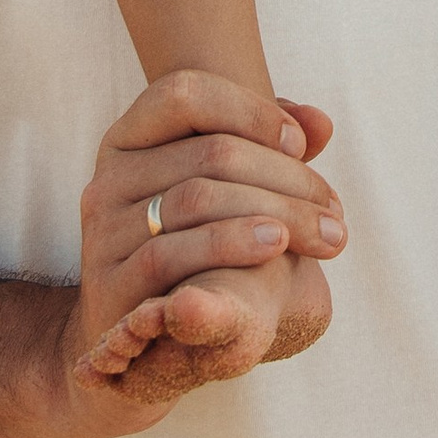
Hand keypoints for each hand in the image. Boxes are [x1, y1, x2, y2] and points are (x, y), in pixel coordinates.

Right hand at [51, 72, 346, 433]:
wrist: (148, 345)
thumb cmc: (202, 256)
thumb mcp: (237, 198)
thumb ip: (274, 151)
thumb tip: (321, 122)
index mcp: (133, 139)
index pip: (185, 92)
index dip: (251, 110)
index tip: (302, 144)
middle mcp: (109, 177)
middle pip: (210, 153)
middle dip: (288, 178)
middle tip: (334, 209)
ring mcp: (102, 231)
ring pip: (196, 198)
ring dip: (277, 213)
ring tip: (326, 235)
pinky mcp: (108, 284)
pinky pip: (169, 254)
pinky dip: (231, 243)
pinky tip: (275, 247)